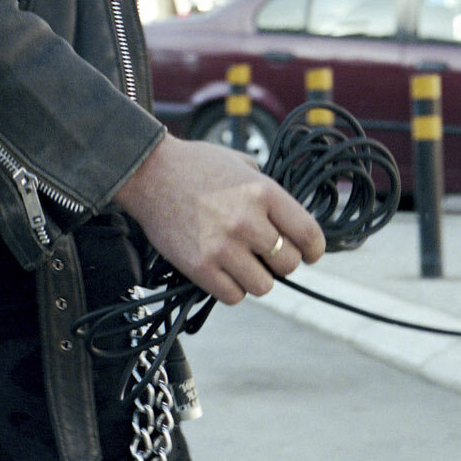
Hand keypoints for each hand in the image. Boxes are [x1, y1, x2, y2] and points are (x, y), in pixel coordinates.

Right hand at [115, 133, 325, 303]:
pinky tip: (223, 273)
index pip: (308, 234)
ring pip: (264, 286)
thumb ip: (267, 188)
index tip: (309, 254)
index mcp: (264, 192)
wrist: (146, 172)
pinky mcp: (200, 267)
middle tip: (266, 256)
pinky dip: (232, 289)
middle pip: (289, 264)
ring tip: (243, 265)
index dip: (314, 250)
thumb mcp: (240, 163)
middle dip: (282, 263)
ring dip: (257, 279)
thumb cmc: (194, 166)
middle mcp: (247, 221)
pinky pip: (234, 296)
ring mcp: (223, 246)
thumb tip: (289, 216)